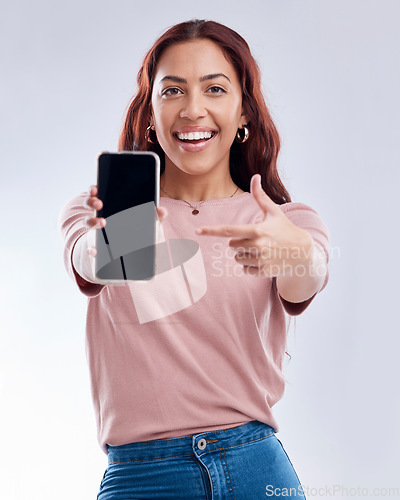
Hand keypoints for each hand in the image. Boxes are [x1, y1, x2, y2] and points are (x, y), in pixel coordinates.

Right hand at [83, 185, 167, 256]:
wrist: (132, 251)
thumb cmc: (138, 230)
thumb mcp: (148, 221)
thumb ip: (154, 215)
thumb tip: (162, 211)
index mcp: (110, 205)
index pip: (98, 193)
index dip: (93, 189)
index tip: (95, 188)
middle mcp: (99, 214)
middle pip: (89, 204)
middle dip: (91, 202)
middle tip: (100, 204)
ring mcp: (95, 230)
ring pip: (87, 223)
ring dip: (92, 221)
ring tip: (102, 223)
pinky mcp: (96, 245)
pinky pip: (90, 246)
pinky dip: (91, 248)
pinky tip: (95, 250)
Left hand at [196, 174, 313, 277]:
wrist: (303, 252)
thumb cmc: (285, 229)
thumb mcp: (273, 212)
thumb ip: (260, 196)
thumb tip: (255, 176)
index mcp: (257, 230)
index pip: (228, 231)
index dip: (211, 230)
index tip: (197, 230)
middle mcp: (257, 245)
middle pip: (232, 246)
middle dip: (240, 242)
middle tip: (257, 239)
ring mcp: (260, 260)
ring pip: (237, 258)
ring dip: (245, 254)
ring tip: (262, 250)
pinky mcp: (263, 271)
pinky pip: (245, 269)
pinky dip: (250, 266)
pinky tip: (263, 260)